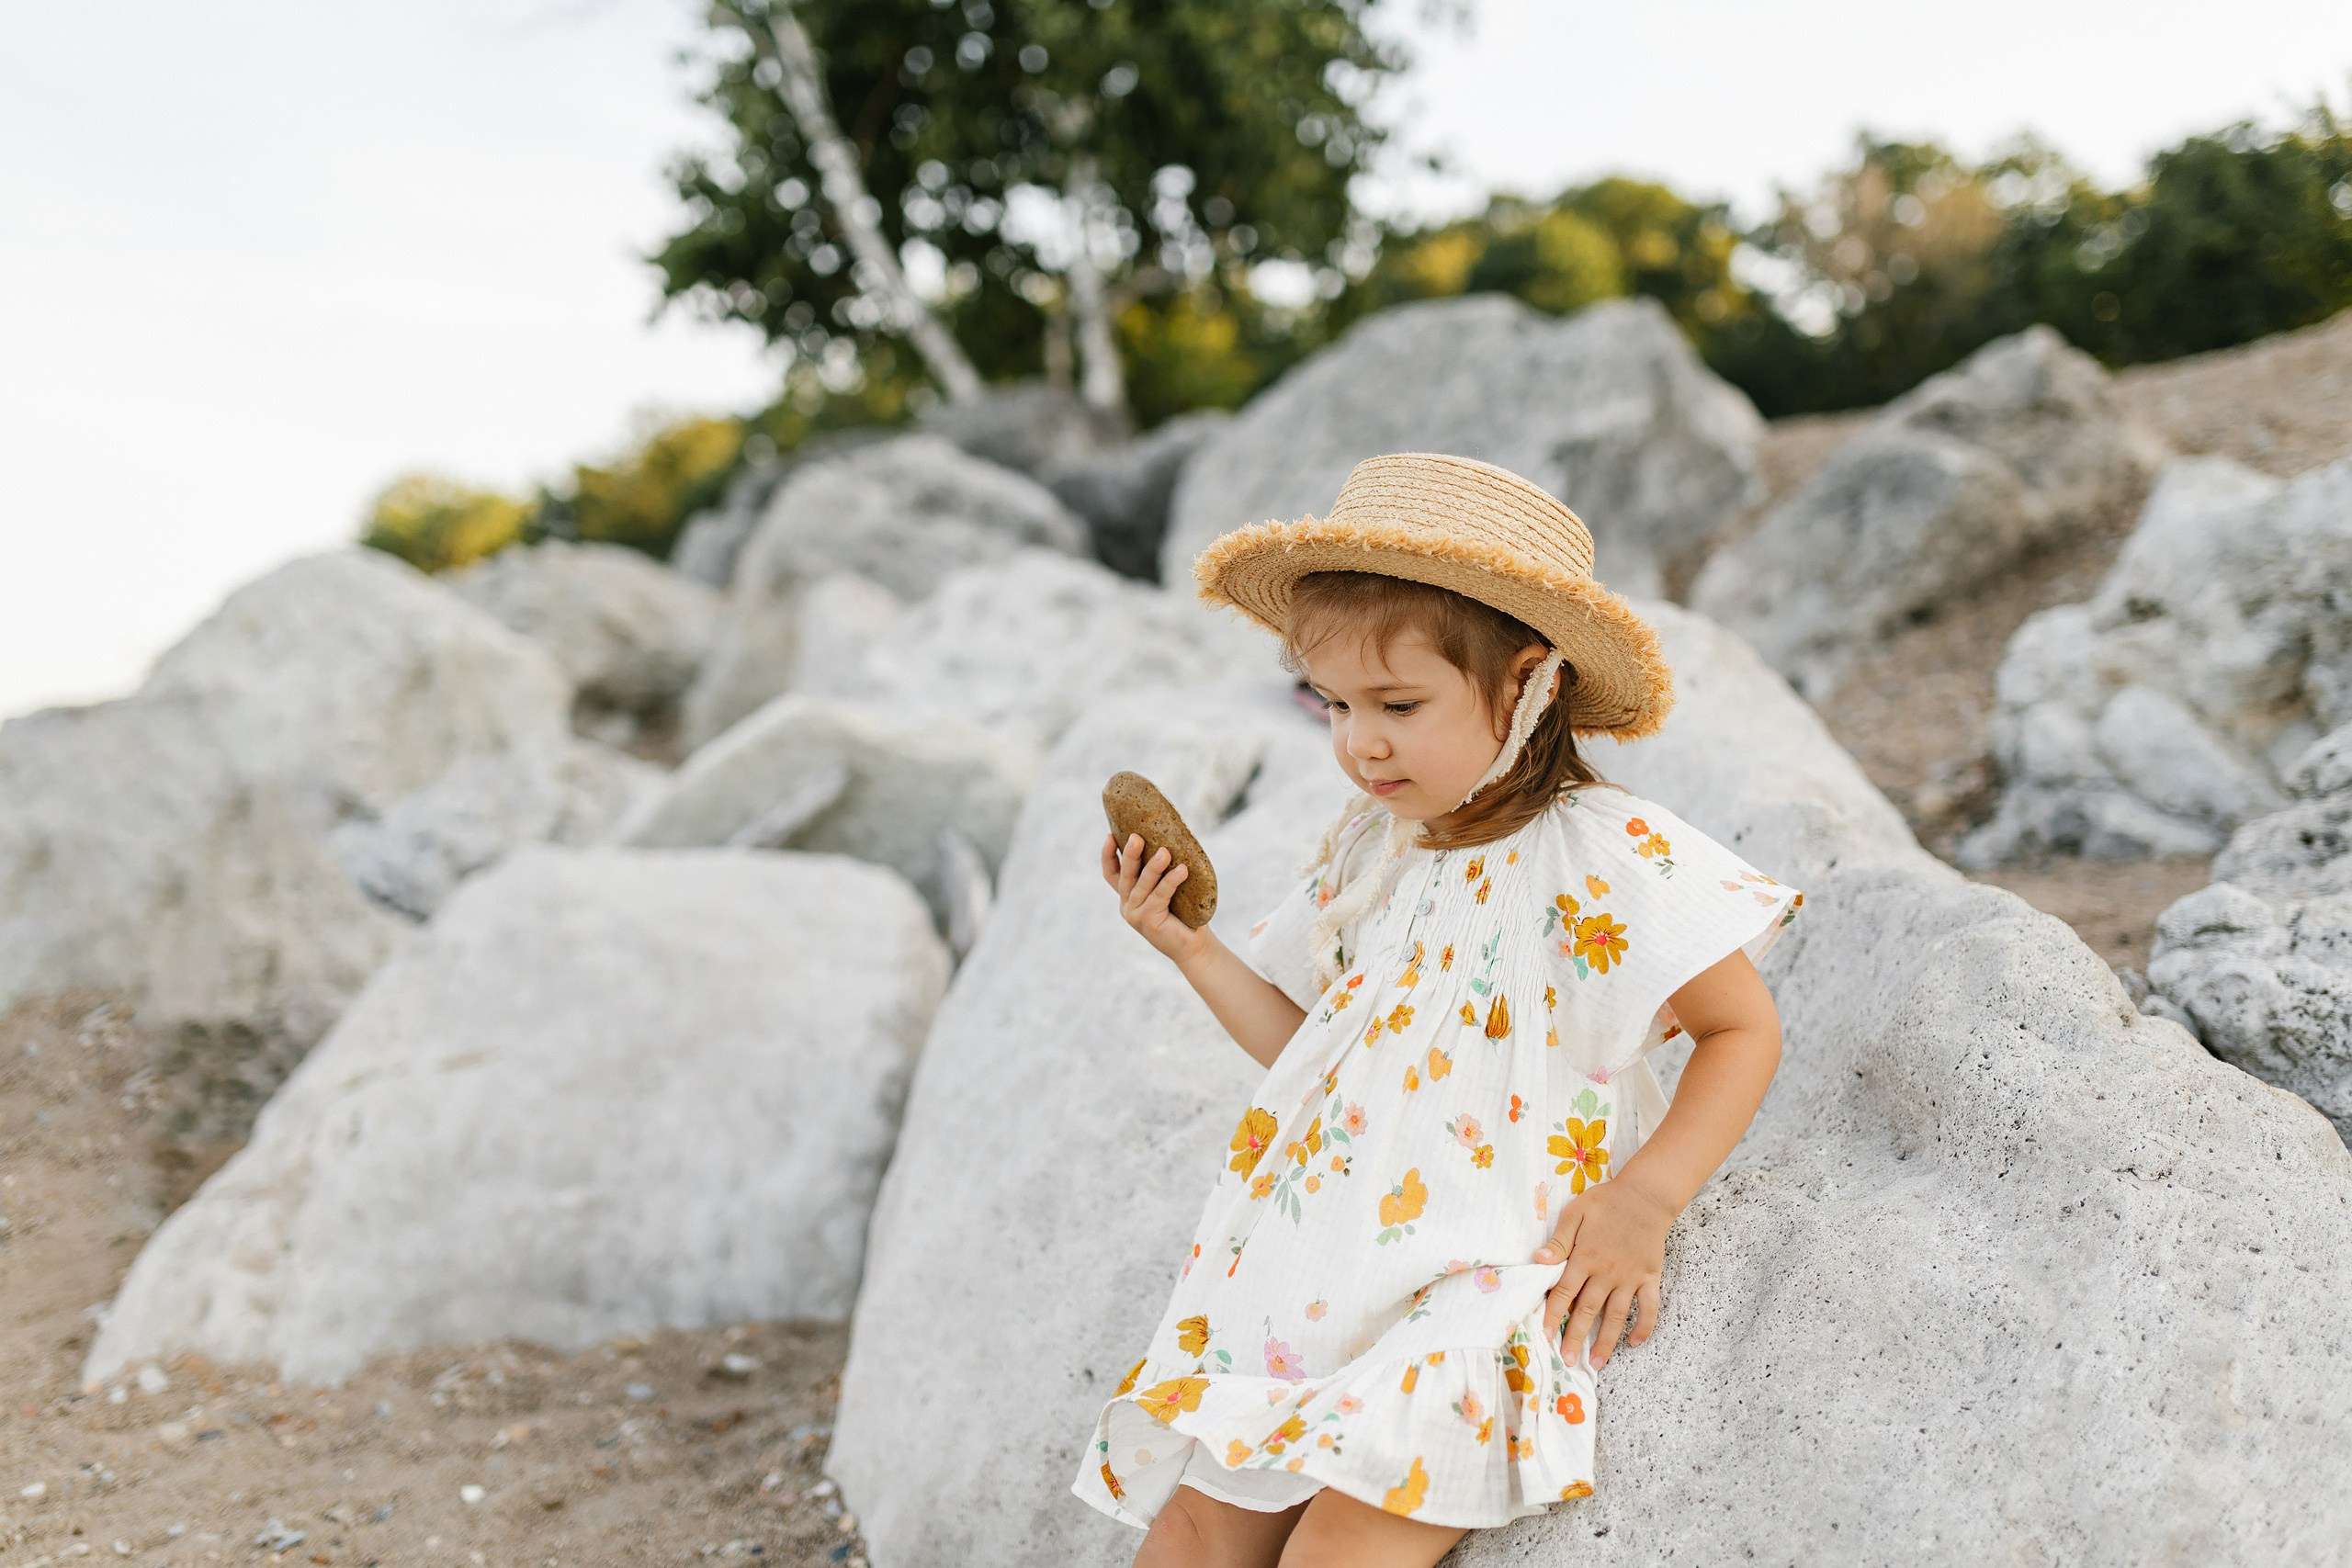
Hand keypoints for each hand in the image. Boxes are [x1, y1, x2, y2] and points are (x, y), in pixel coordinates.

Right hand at [1102, 833, 1210, 965]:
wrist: (1194, 945)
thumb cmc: (1185, 913)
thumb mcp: (1168, 889)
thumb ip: (1162, 872)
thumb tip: (1172, 839)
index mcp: (1129, 896)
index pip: (1112, 874)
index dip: (1108, 855)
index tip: (1110, 836)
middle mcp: (1128, 905)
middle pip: (1125, 876)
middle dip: (1129, 855)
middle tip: (1136, 837)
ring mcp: (1135, 915)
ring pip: (1142, 885)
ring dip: (1153, 867)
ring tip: (1165, 852)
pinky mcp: (1148, 921)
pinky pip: (1160, 896)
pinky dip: (1171, 881)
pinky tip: (1182, 870)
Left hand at [1533, 1173, 1675, 1370]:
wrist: (1645, 1196)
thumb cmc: (1605, 1202)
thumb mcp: (1575, 1214)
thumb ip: (1559, 1240)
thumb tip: (1538, 1260)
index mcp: (1585, 1257)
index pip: (1565, 1293)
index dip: (1553, 1315)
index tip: (1545, 1335)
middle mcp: (1607, 1273)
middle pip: (1588, 1311)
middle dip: (1576, 1337)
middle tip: (1567, 1360)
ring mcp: (1631, 1278)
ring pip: (1616, 1316)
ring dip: (1606, 1341)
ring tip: (1597, 1363)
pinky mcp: (1650, 1278)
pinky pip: (1649, 1307)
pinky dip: (1643, 1326)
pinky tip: (1634, 1343)